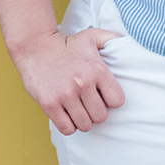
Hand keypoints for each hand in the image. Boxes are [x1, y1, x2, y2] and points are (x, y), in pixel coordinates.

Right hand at [11, 26, 125, 134]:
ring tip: (78, 109)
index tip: (104, 96)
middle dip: (97, 112)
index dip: (111, 100)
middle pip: (101, 116)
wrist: (35, 46)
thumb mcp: (92, 36)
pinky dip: (69, 125)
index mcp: (97, 69)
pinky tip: (67, 114)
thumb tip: (128, 42)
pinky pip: (67, 129)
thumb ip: (112, 39)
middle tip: (89, 104)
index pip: (117, 101)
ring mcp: (65, 95)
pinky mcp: (50, 104)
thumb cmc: (67, 44)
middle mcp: (83, 83)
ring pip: (85, 125)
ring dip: (83, 120)